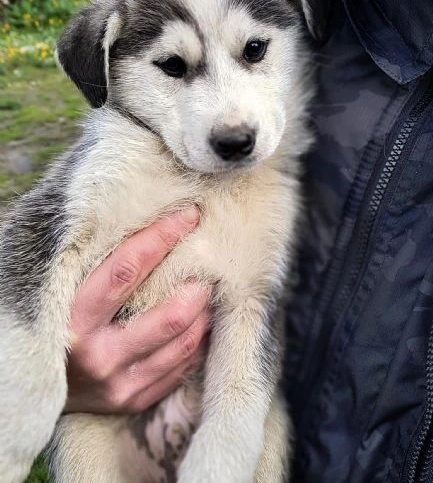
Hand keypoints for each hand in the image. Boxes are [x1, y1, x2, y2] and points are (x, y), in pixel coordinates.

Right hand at [65, 207, 209, 413]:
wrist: (38, 384)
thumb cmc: (57, 323)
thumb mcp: (67, 292)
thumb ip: (100, 268)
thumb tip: (151, 227)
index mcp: (74, 319)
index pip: (126, 270)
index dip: (161, 238)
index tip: (187, 216)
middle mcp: (98, 355)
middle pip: (168, 316)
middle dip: (197, 285)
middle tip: (210, 264)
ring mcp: (118, 383)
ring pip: (182, 343)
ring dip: (204, 313)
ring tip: (209, 290)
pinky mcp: (133, 400)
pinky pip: (181, 368)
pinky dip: (197, 341)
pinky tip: (200, 321)